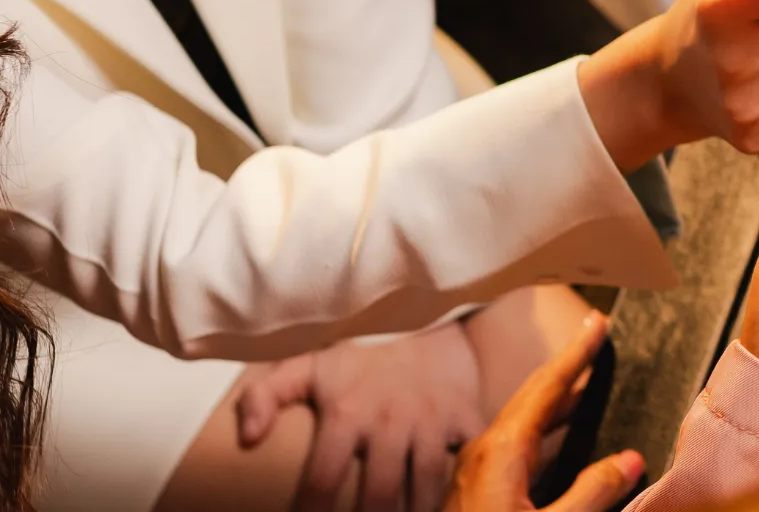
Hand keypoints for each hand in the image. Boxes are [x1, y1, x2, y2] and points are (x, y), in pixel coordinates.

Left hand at [237, 323, 485, 511]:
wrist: (422, 308)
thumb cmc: (358, 348)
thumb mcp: (305, 364)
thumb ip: (265, 396)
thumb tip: (246, 440)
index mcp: (345, 413)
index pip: (322, 481)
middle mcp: (388, 421)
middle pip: (380, 494)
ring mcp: (431, 419)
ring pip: (428, 483)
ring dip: (419, 511)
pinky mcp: (465, 413)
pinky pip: (472, 456)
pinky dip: (468, 479)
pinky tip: (459, 498)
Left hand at [445, 313, 643, 511]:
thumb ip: (592, 493)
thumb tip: (629, 459)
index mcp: (503, 451)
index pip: (549, 388)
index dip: (578, 355)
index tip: (598, 323)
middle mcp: (484, 452)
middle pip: (532, 396)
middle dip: (566, 368)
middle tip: (593, 340)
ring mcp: (473, 472)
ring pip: (520, 421)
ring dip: (553, 400)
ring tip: (581, 386)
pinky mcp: (472, 492)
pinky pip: (511, 444)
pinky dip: (539, 428)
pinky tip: (551, 441)